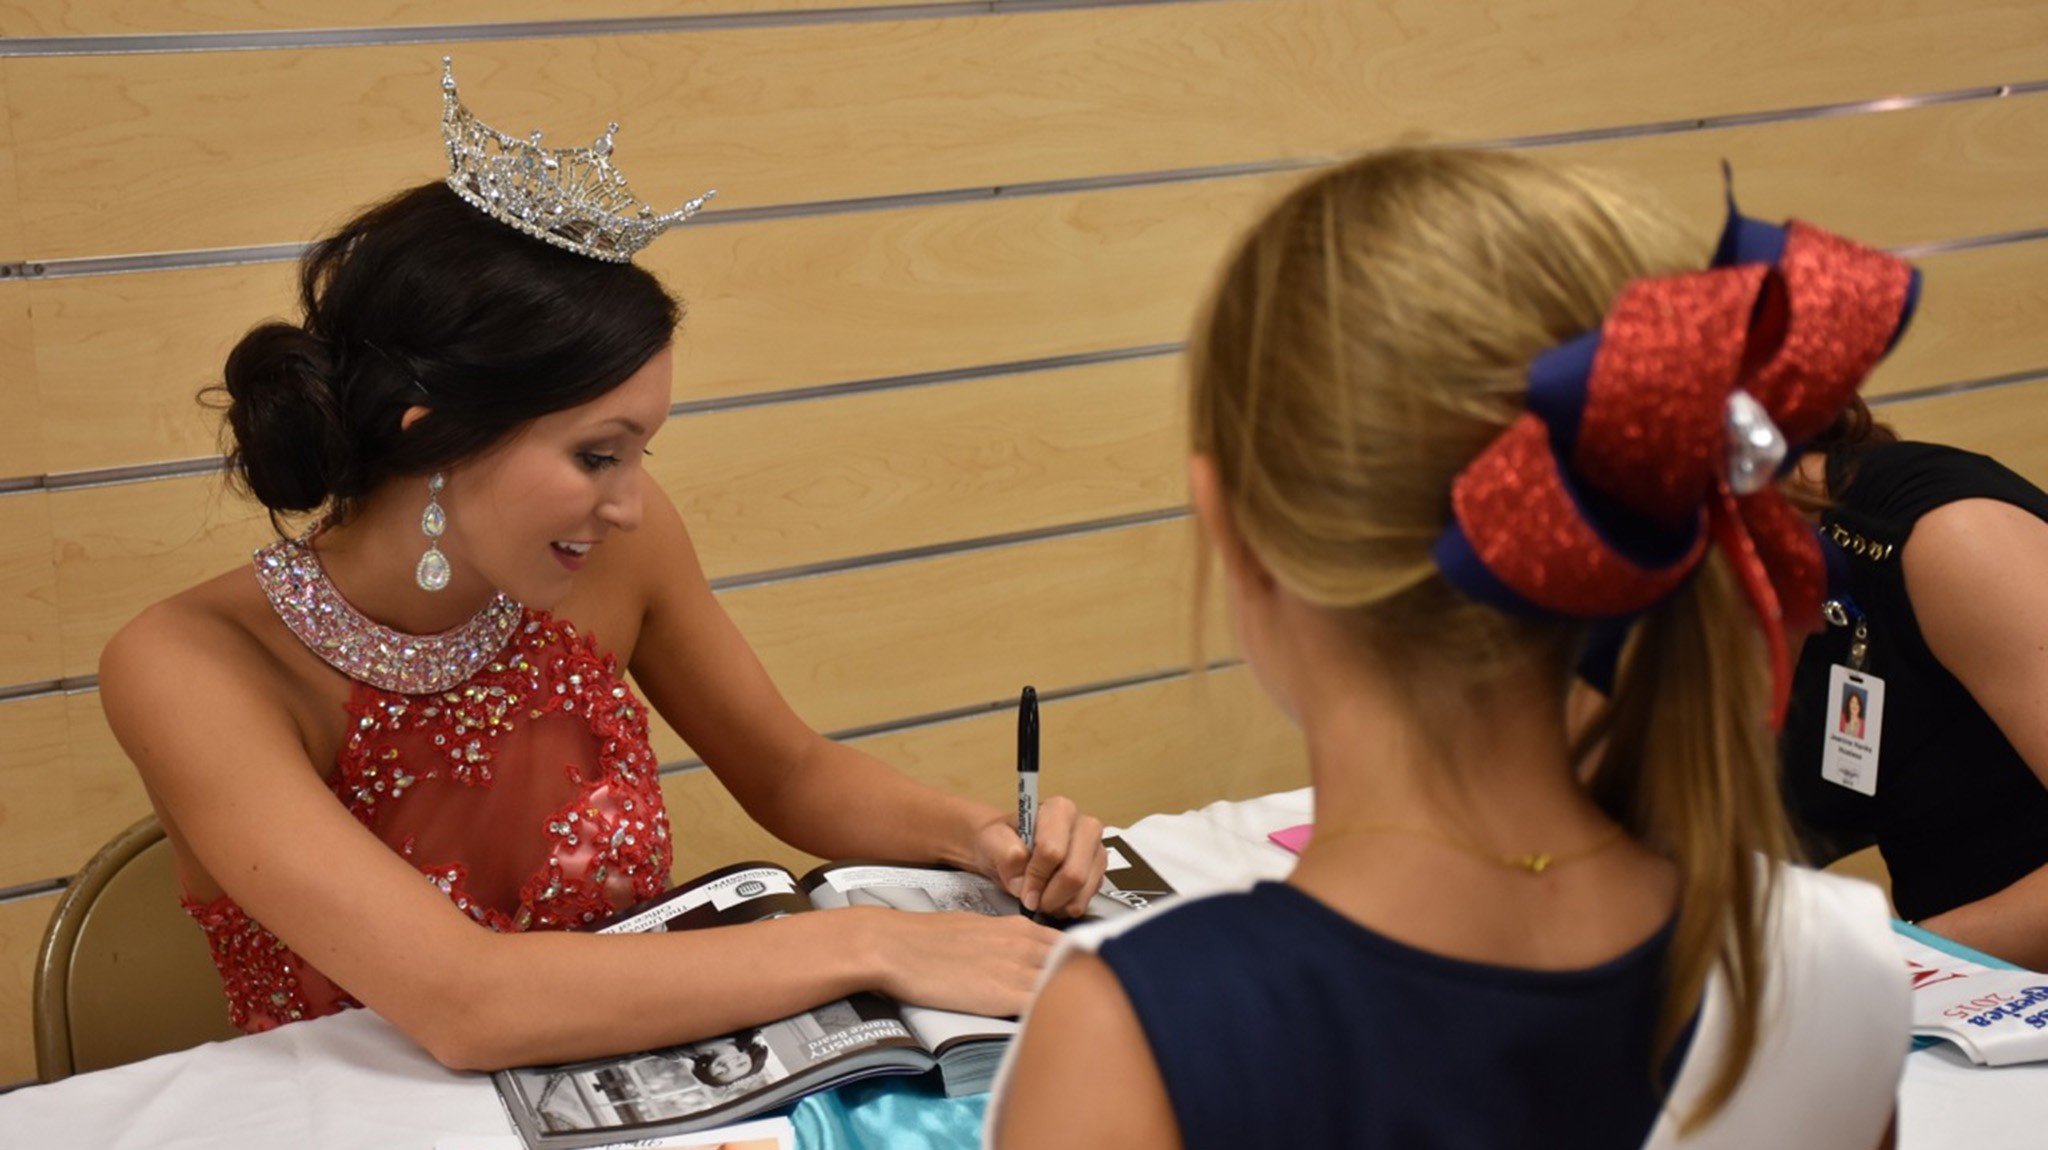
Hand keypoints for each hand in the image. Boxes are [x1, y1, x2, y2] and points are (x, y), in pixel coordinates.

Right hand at [861, 908, 1060, 1017]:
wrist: (896, 947)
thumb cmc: (927, 938)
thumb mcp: (978, 928)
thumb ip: (1008, 941)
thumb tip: (1022, 956)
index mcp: (1020, 927)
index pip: (1070, 945)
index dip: (1077, 964)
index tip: (1077, 979)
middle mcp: (1026, 945)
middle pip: (1077, 965)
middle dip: (1082, 982)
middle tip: (1079, 1001)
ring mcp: (1018, 970)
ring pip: (1066, 986)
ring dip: (1070, 1002)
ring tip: (1068, 1019)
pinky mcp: (1003, 997)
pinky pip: (1043, 1007)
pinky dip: (1051, 1016)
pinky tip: (1050, 1027)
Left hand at [972, 795, 1106, 918]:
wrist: (1008, 849)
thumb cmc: (1003, 840)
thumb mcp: (992, 839)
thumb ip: (1005, 853)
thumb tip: (1021, 877)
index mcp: (1060, 810)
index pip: (1053, 851)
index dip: (1036, 876)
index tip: (1022, 888)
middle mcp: (1085, 827)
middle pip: (1074, 874)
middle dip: (1049, 895)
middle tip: (1031, 900)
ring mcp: (1095, 851)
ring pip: (1083, 890)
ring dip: (1057, 903)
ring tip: (1039, 898)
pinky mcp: (1098, 873)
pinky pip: (1086, 900)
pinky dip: (1066, 907)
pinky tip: (1051, 899)